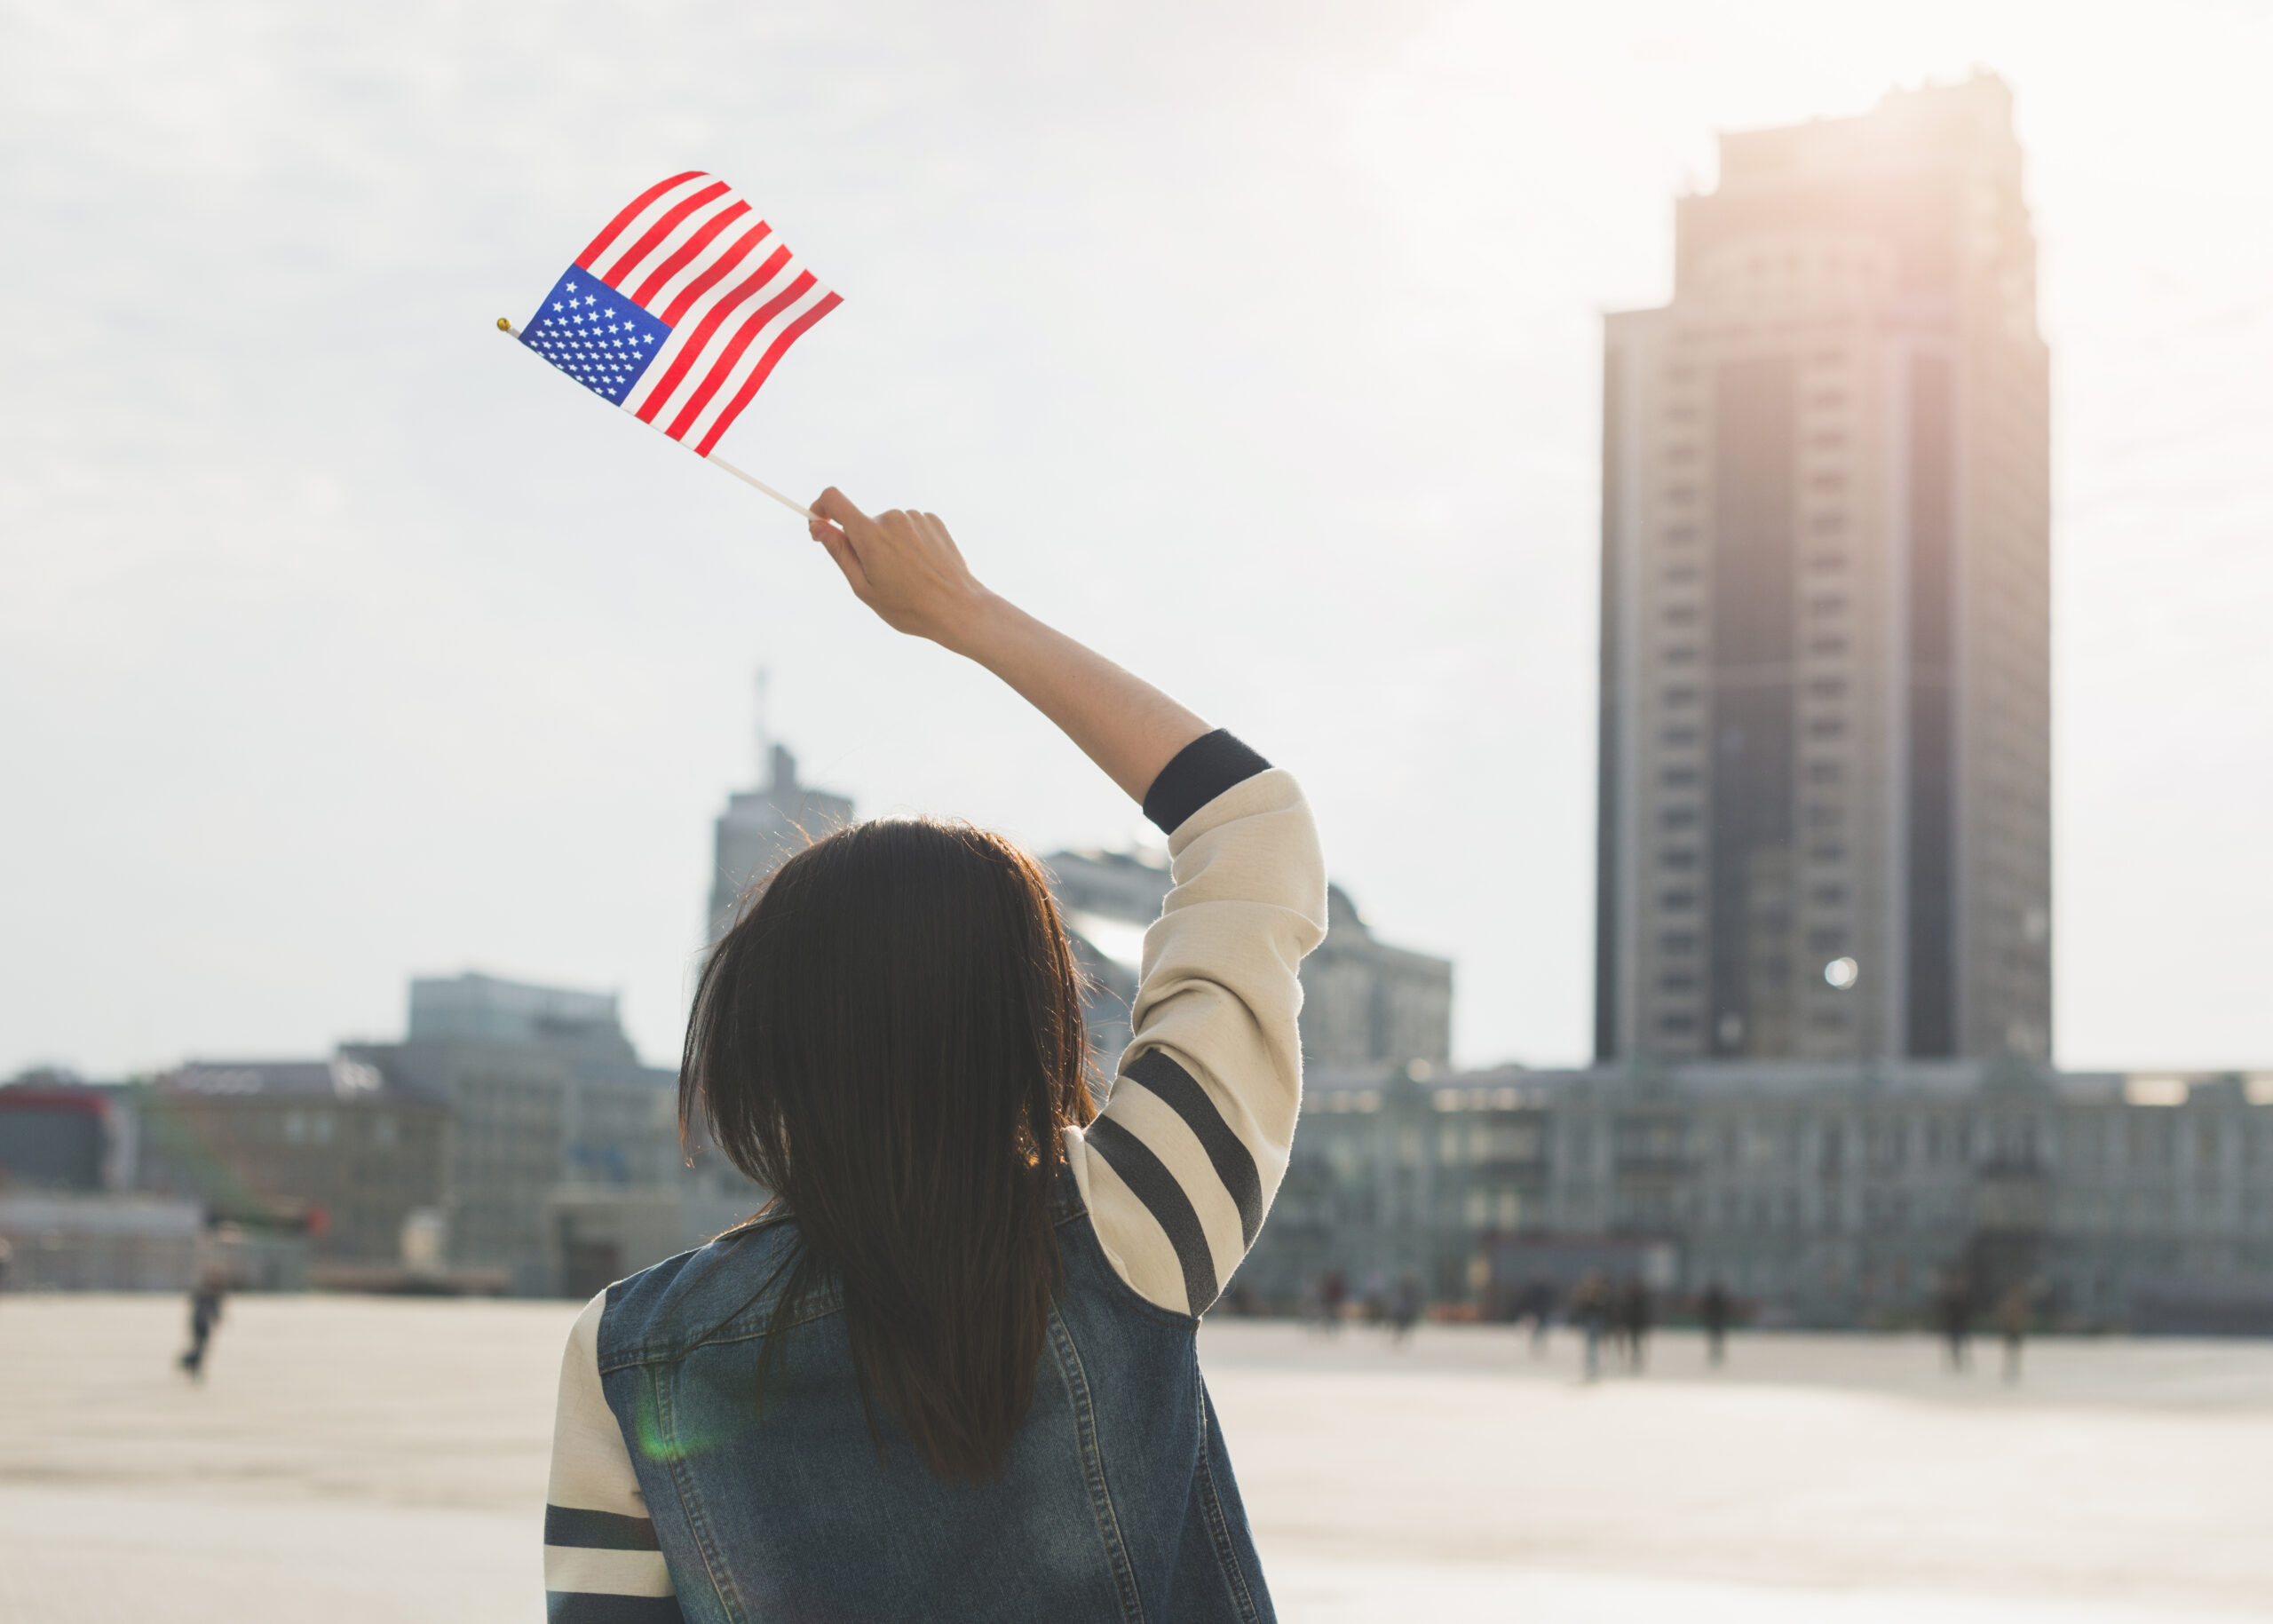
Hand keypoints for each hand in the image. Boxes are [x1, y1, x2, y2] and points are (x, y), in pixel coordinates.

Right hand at [808, 488, 994, 650]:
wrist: (959, 609)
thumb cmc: (909, 607)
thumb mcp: (864, 587)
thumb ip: (839, 552)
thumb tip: (818, 526)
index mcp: (870, 534)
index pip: (833, 499)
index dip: (820, 508)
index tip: (820, 523)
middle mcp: (892, 518)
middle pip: (864, 523)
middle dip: (864, 545)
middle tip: (881, 577)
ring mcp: (915, 517)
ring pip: (888, 528)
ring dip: (889, 545)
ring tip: (908, 576)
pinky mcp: (933, 521)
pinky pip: (909, 527)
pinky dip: (908, 543)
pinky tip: (922, 567)